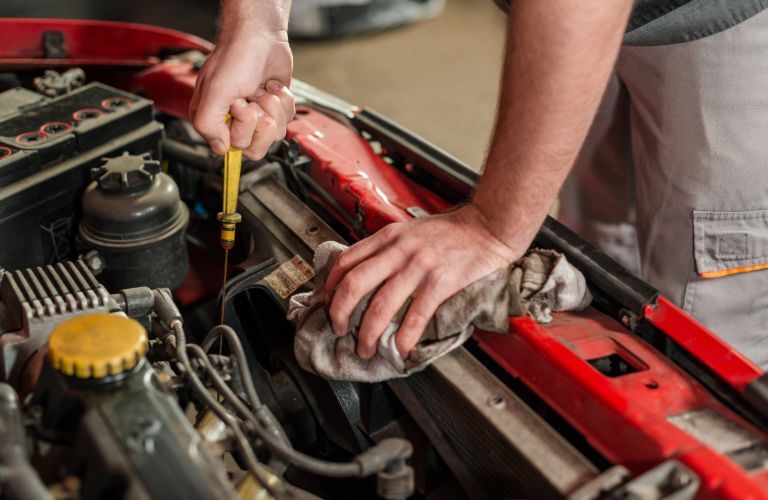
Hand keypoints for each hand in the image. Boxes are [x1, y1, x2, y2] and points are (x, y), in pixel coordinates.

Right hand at [190, 28, 294, 159]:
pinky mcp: (274, 109)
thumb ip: (208, 124)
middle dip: (261, 120)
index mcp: (214, 120)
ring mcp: (257, 116)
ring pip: (274, 134)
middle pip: (256, 148)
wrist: (261, 36)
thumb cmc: (235, 57)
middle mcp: (235, 121)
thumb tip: (220, 149)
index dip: (241, 130)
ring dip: (272, 107)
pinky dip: (283, 101)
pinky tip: (271, 86)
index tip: (239, 106)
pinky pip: (287, 120)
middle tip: (253, 98)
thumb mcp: (215, 91)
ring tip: (261, 89)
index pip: (233, 148)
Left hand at [325, 204, 524, 358]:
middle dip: (340, 313)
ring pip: (381, 305)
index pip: (346, 261)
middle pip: (355, 285)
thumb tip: (363, 274)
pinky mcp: (440, 282)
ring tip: (365, 348)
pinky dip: (405, 336)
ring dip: (368, 333)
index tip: (327, 304)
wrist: (488, 226)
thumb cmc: (451, 231)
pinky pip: (416, 314)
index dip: (331, 287)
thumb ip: (387, 249)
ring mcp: (419, 266)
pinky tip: (400, 348)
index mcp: (388, 237)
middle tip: (339, 330)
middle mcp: (399, 251)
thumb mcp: (409, 231)